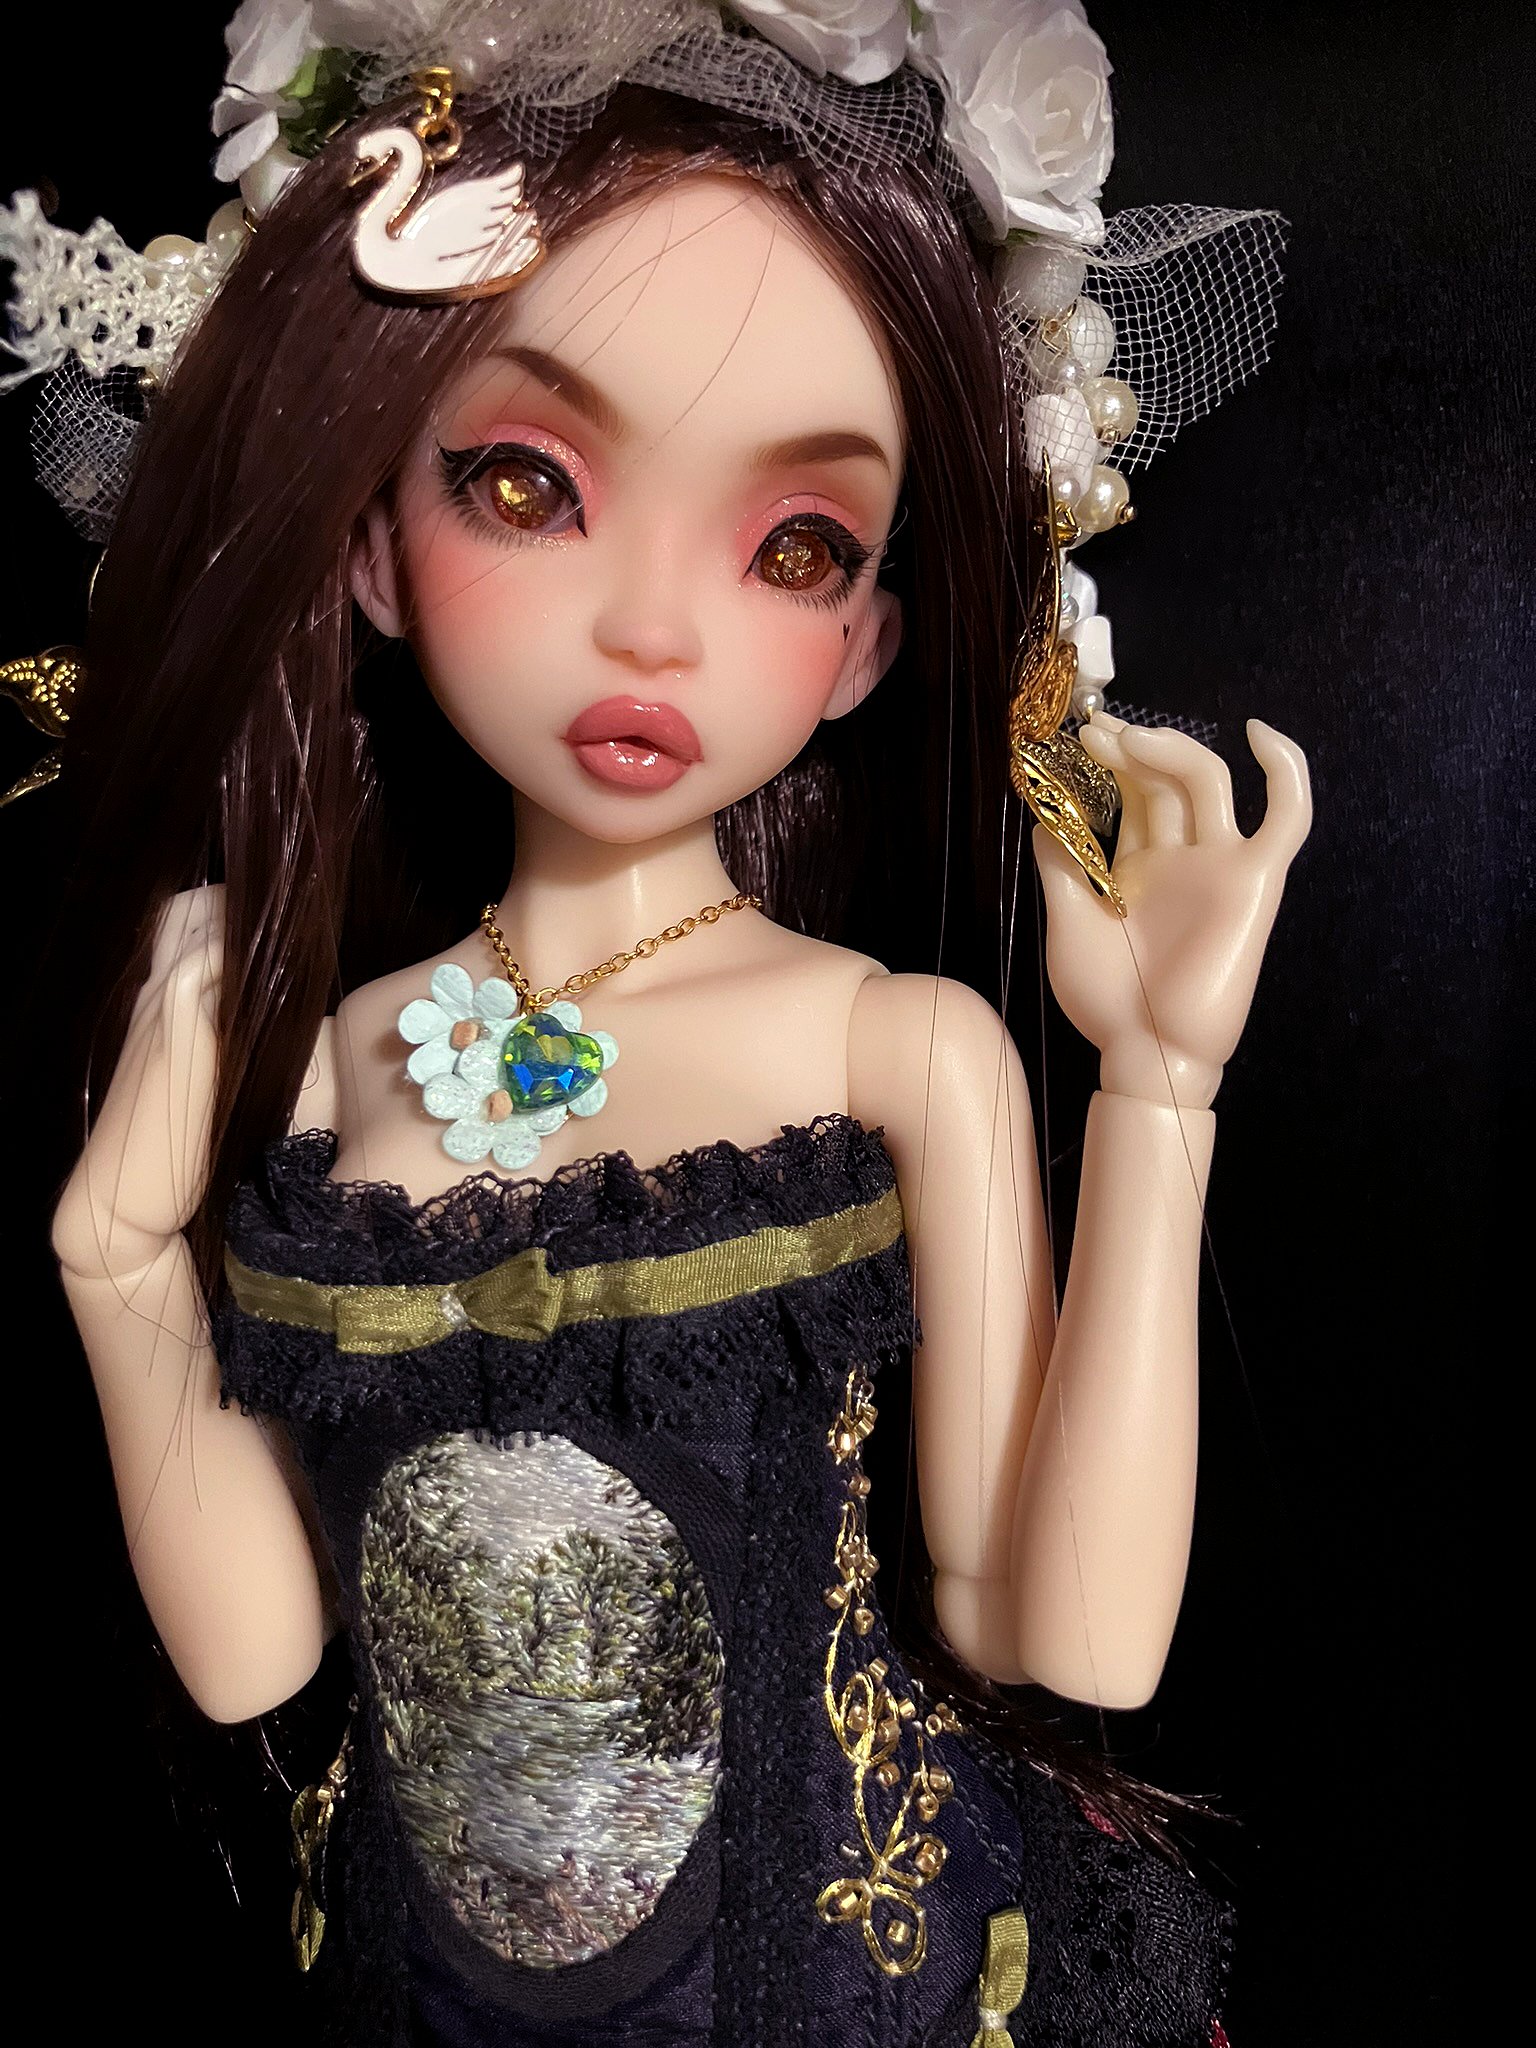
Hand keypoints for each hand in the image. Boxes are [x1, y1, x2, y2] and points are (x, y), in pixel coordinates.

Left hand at [1034, 718, 1311, 1105]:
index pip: (1130, 796)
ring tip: (1126, 741)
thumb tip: (1045, 813)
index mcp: (1138, 869)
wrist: (1146, 1052)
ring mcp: (1219, 865)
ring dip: (1171, 749)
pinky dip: (1285, 770)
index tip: (1070, 743)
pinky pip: (1287, 817)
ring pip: (1208, 782)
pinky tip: (1258, 735)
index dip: (1106, 764)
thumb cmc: (1106, 1001)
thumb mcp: (1066, 923)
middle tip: (1093, 733)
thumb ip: (1060, 867)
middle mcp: (1181, 859)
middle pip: (1164, 780)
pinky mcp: (1254, 880)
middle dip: (1129, 750)